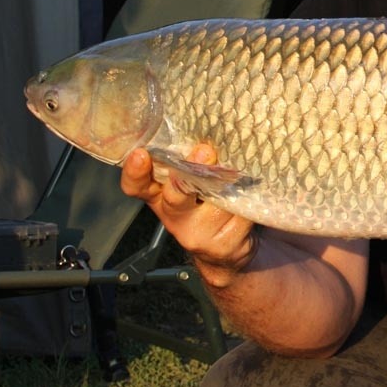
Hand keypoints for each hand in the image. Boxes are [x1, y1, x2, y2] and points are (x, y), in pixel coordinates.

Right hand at [120, 145, 256, 287]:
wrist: (227, 250)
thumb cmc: (209, 204)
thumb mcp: (193, 183)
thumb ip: (191, 163)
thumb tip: (206, 136)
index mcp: (160, 195)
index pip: (137, 186)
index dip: (135, 172)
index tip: (141, 154)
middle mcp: (174, 216)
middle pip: (176, 195)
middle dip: (190, 172)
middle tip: (204, 151)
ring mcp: (197, 234)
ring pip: (217, 202)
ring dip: (232, 184)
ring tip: (240, 172)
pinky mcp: (222, 245)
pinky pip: (240, 214)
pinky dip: (248, 201)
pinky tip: (251, 195)